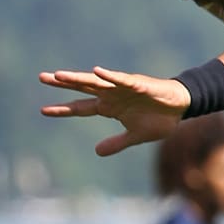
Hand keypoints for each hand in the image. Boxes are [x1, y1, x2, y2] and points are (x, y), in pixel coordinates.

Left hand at [39, 67, 190, 155]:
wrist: (182, 108)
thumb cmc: (160, 119)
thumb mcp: (135, 135)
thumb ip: (116, 143)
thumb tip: (96, 152)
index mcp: (109, 107)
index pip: (81, 108)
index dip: (63, 109)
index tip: (43, 110)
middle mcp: (112, 95)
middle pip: (83, 89)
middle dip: (63, 84)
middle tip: (42, 77)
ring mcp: (123, 88)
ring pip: (96, 82)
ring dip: (79, 78)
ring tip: (60, 75)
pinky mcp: (139, 84)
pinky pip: (122, 79)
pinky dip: (110, 76)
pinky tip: (97, 71)